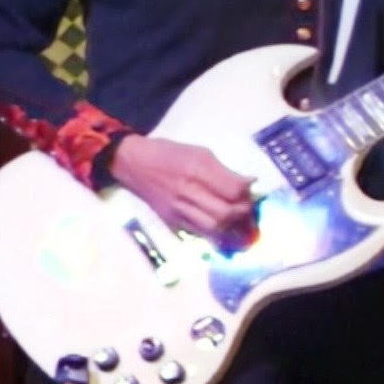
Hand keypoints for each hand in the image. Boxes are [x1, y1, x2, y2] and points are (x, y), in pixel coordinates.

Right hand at [109, 135, 256, 238]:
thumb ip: (224, 170)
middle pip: (226, 213)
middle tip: (247, 206)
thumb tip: (248, 183)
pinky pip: (200, 232)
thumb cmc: (167, 152)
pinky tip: (222, 225)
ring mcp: (178, 208)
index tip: (251, 186)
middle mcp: (187, 191)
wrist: (131, 162)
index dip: (248, 191)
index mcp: (196, 169)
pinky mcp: (171, 219)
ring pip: (214, 227)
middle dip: (243, 212)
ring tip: (238, 218)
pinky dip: (216, 231)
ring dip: (232, 225)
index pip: (233, 190)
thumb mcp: (199, 151)